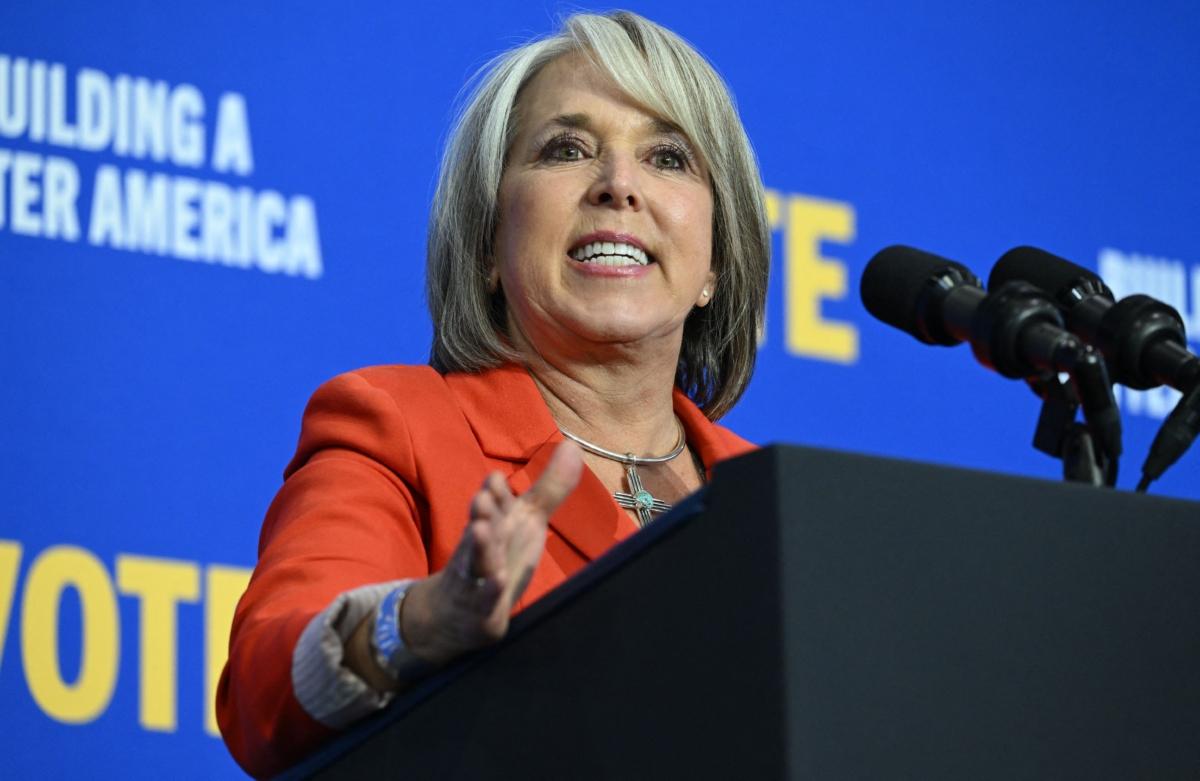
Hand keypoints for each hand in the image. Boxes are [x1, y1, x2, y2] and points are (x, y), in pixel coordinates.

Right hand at [402, 441, 582, 663]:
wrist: (456, 611)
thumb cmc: (498, 555)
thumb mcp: (526, 520)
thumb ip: (550, 487)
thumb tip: (573, 444)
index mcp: (495, 523)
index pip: (494, 506)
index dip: (495, 494)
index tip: (494, 479)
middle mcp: (483, 547)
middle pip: (484, 527)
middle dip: (483, 512)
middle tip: (482, 497)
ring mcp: (478, 579)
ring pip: (477, 561)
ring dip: (479, 547)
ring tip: (479, 530)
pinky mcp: (481, 611)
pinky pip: (484, 601)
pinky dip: (490, 592)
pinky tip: (499, 582)